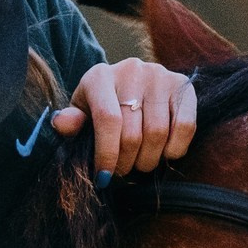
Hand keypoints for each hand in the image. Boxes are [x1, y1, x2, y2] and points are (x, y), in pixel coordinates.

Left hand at [57, 58, 196, 179]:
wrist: (131, 85)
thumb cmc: (102, 105)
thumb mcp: (82, 113)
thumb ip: (72, 121)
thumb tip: (62, 124)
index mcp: (100, 76)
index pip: (107, 119)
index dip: (107, 154)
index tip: (103, 177)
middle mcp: (132, 70)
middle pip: (133, 133)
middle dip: (127, 162)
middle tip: (122, 170)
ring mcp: (160, 76)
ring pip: (158, 133)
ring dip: (149, 159)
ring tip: (141, 162)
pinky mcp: (183, 86)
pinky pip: (185, 127)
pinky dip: (175, 149)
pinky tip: (164, 153)